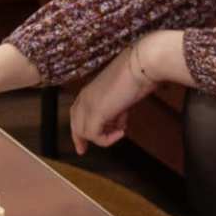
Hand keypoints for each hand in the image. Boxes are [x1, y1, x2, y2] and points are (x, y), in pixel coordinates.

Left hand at [67, 31, 187, 152]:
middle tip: (83, 150)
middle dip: (79, 138)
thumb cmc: (137, 75)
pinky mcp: (95, 112)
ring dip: (103, 136)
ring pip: (84, 131)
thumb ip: (117, 109)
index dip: (78, 128)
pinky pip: (95, 135)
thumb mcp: (124, 96)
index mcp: (89, 90)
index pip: (76, 112)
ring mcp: (88, 104)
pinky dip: (108, 139)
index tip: (81, 143)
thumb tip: (118, 121)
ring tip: (121, 130)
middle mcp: (84, 97)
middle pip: (75, 124)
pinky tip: (122, 132)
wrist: (141, 65)